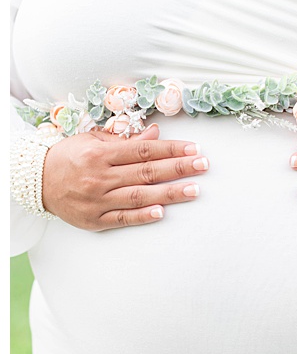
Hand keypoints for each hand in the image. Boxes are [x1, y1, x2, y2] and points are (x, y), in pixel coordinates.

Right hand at [40, 123, 206, 229]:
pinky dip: (142, 215)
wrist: (34, 181)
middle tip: (203, 165)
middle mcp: (99, 177)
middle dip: (178, 168)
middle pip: (146, 172)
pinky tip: (162, 212)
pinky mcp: (94, 220)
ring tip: (194, 189)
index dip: (171, 149)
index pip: (143, 150)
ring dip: (169, 193)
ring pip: (138, 196)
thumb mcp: (92, 141)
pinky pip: (122, 218)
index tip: (194, 149)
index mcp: (100, 154)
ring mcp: (96, 200)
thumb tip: (156, 133)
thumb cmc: (68, 157)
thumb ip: (126, 140)